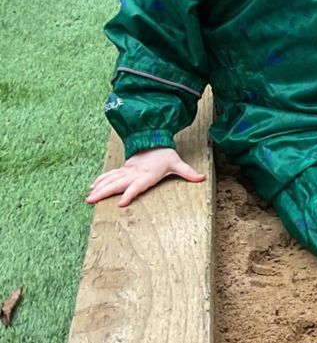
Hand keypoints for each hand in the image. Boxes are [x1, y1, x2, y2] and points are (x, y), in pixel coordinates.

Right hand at [87, 147, 204, 207]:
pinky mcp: (124, 169)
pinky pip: (110, 175)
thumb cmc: (166, 154)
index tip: (120, 203)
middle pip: (118, 184)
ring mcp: (127, 170)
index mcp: (147, 174)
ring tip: (88, 197)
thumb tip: (202, 178)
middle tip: (91, 201)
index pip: (137, 186)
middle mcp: (135, 173)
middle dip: (105, 192)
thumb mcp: (178, 163)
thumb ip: (188, 172)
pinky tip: (92, 187)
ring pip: (111, 180)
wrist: (154, 139)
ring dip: (99, 188)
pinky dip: (101, 181)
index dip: (130, 194)